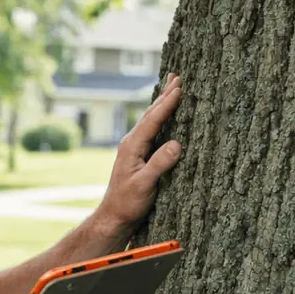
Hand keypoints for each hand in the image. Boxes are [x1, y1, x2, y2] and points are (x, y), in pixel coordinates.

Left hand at [95, 74, 183, 232]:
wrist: (115, 217)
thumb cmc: (128, 203)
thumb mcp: (145, 185)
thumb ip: (159, 164)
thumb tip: (177, 144)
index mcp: (132, 146)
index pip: (153, 120)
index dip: (167, 103)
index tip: (179, 87)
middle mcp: (132, 143)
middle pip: (151, 114)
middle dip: (165, 95)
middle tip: (177, 76)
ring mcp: (135, 148)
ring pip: (151, 120)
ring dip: (162, 103)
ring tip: (172, 87)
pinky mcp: (139, 156)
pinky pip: (153, 130)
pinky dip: (161, 118)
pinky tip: (165, 115)